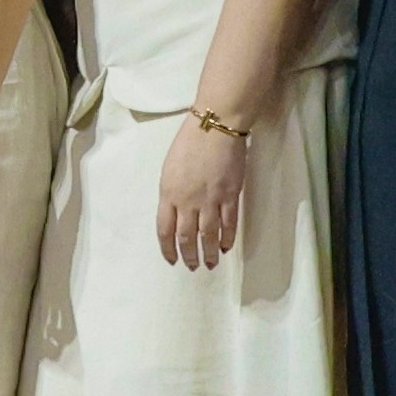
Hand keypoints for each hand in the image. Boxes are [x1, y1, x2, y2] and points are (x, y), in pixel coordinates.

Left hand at [156, 115, 248, 271]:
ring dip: (208, 253)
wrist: (215, 127)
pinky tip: (225, 248)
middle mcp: (188, 202)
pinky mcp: (231, 196)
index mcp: (169, 194)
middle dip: (188, 256)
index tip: (171, 259)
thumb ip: (171, 192)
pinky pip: (228, 224)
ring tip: (210, 264)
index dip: (168, 248)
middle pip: (186, 237)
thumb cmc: (189, 142)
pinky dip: (227, 239)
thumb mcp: (169, 168)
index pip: (164, 230)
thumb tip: (175, 211)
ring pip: (208, 235)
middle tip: (192, 267)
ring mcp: (210, 200)